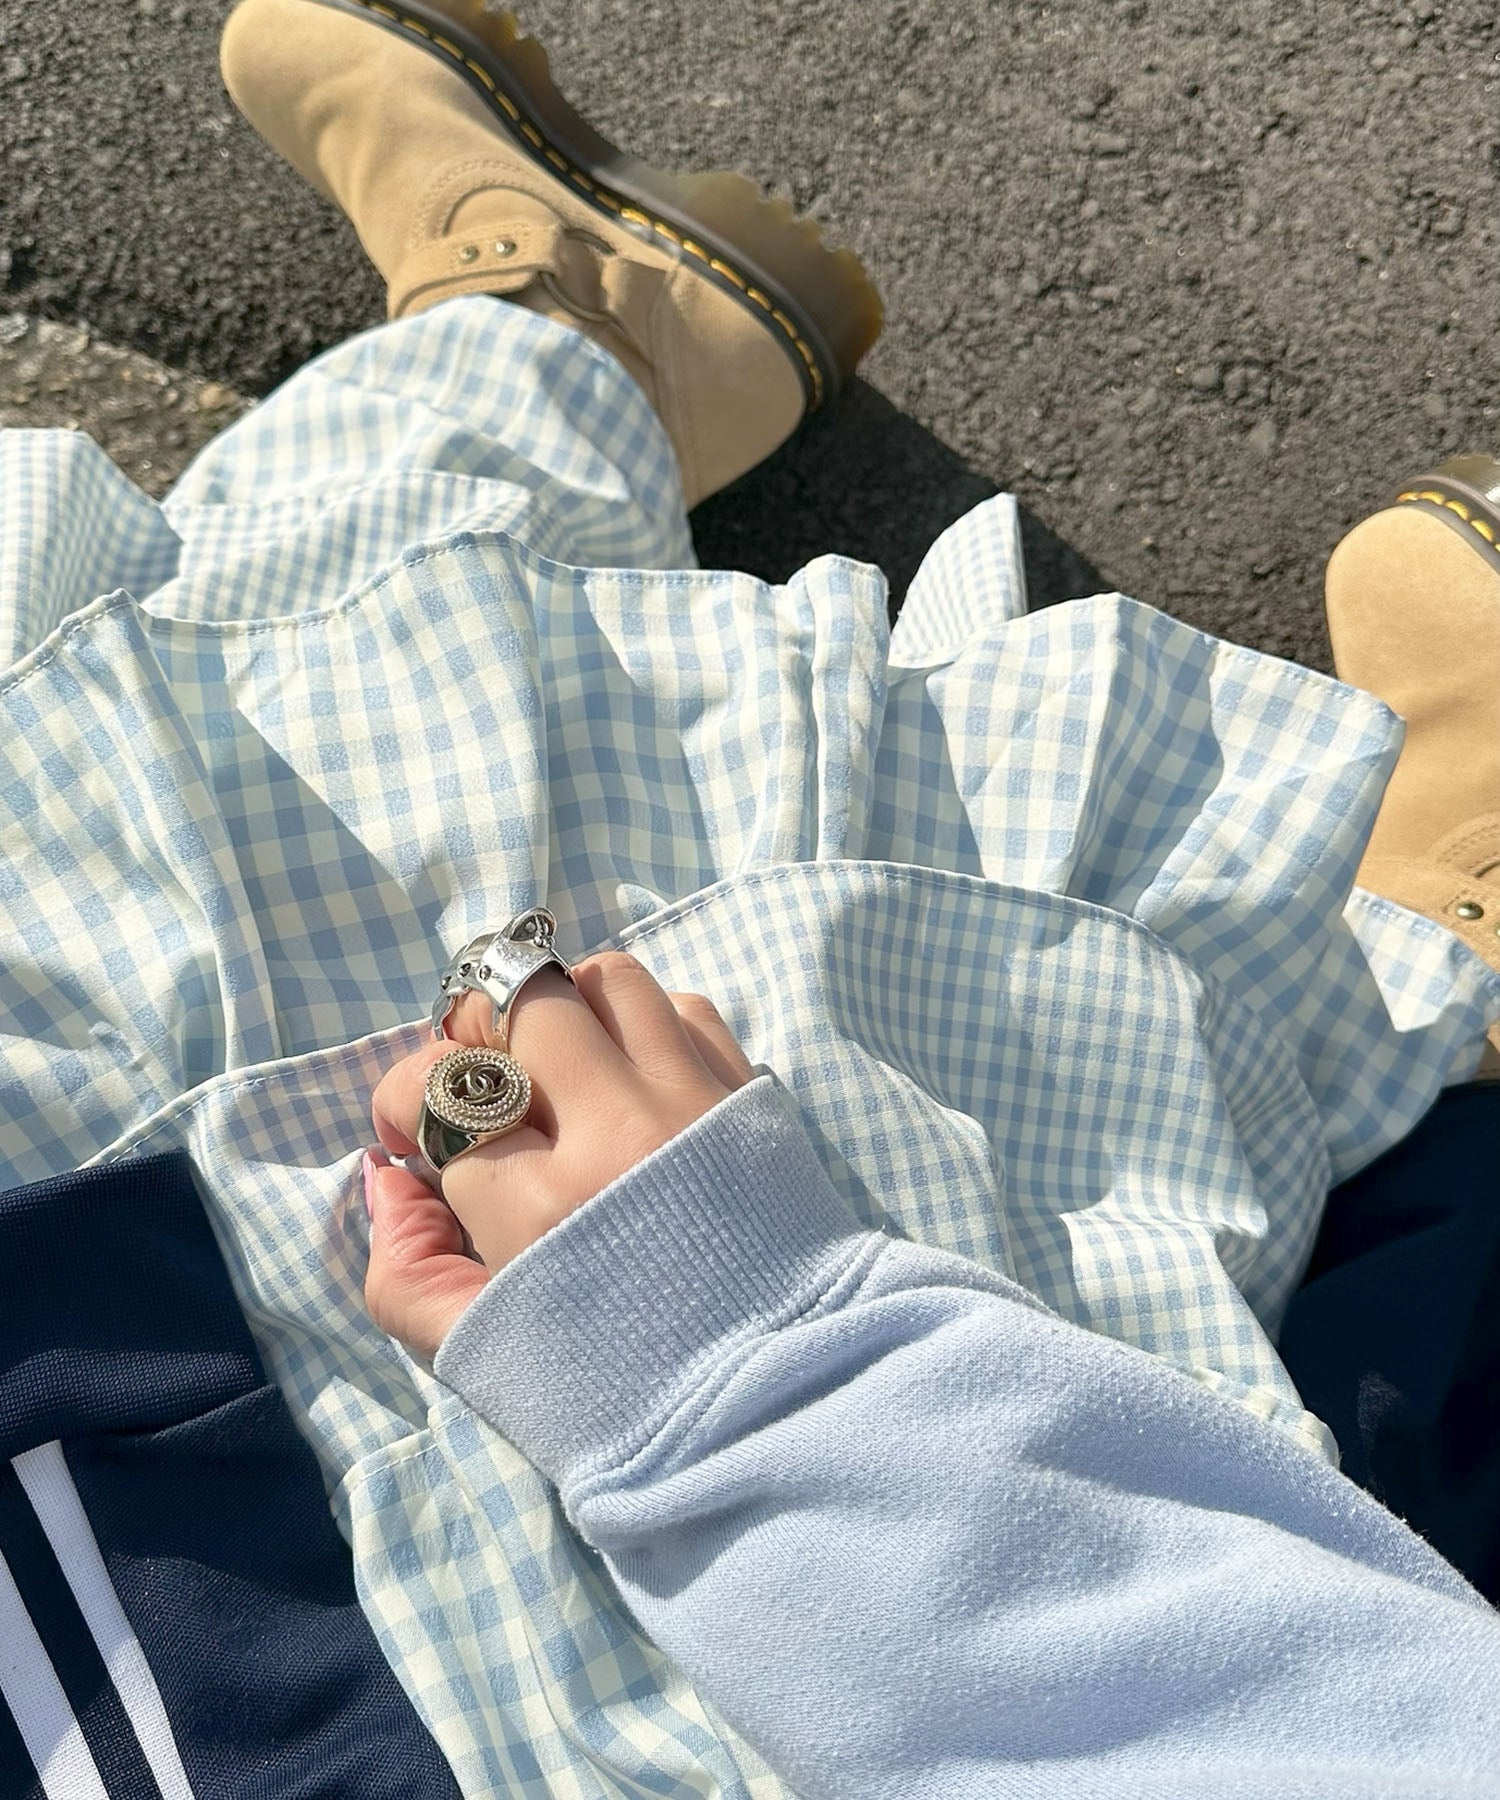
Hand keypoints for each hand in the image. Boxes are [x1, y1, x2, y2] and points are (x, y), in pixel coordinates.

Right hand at [363, 951, 755, 1359]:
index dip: (402, 1100)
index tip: (409, 1132)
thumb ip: (405, 1270)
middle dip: (475, 1028)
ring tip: (558, 1063)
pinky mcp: (750, 1095)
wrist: (773, 1401)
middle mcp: (618, 1134)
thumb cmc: (617, 1391)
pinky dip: (645, 1024)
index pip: (436, 1093)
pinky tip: (633, 1078)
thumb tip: (386, 1176)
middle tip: (480, 1079)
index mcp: (541, 1209)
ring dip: (564, 1007)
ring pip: (605, 980)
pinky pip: (685, 1006)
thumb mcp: (480, 1353)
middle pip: (519, 1003)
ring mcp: (693, 1103)